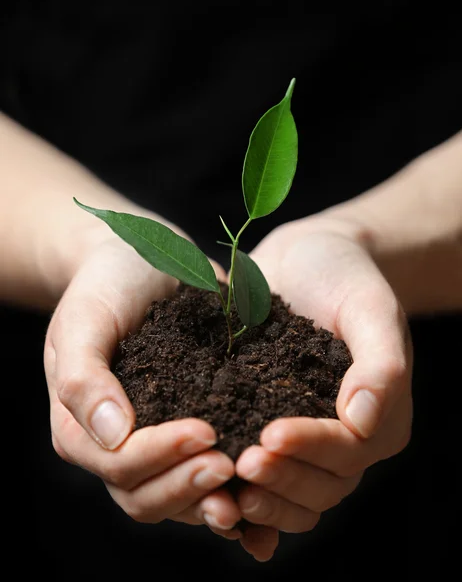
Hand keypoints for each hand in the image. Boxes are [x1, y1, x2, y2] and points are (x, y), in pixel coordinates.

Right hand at [44, 235, 242, 535]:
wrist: (138, 265)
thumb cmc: (105, 287)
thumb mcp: (84, 321)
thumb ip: (84, 377)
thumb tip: (112, 435)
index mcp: (82, 429)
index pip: (118, 464)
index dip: (160, 456)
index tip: (204, 430)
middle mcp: (118, 447)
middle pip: (146, 496)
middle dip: (188, 486)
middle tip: (231, 464)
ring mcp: (156, 442)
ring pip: (178, 497)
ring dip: (212, 498)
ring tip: (250, 479)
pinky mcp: (190, 429)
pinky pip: (205, 473)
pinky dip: (232, 491)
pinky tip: (264, 489)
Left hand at [234, 215, 412, 559]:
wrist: (304, 259)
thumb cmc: (344, 275)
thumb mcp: (370, 307)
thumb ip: (380, 363)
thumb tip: (362, 422)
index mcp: (378, 417)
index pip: (348, 451)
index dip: (311, 449)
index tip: (271, 435)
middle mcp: (344, 438)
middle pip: (320, 486)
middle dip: (282, 479)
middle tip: (240, 463)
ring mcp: (305, 437)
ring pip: (291, 494)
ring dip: (261, 495)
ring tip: (220, 477)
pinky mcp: (267, 425)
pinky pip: (262, 473)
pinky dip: (241, 494)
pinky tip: (209, 493)